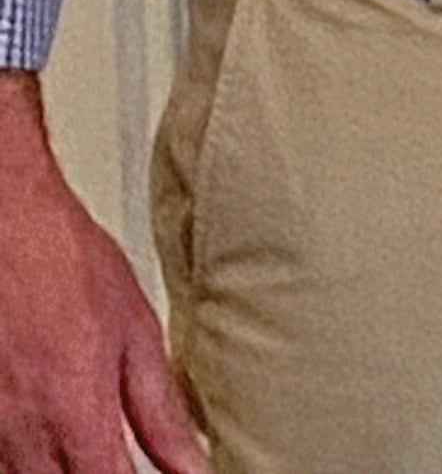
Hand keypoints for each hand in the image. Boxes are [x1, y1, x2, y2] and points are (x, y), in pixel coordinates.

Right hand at [0, 76, 210, 473]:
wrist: (6, 224)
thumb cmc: (66, 265)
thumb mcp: (136, 333)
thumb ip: (161, 410)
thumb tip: (191, 461)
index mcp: (76, 416)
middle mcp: (23, 434)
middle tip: (117, 457)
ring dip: (57, 468)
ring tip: (85, 444)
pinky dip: (24, 456)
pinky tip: (48, 441)